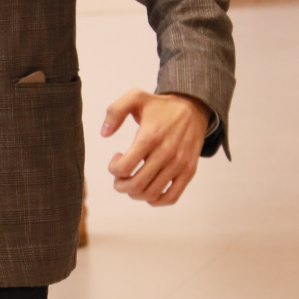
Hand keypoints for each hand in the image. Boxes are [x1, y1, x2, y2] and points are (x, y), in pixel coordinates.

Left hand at [101, 89, 210, 205]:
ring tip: (134, 180)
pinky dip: (156, 201)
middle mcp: (166, 152)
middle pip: (136, 185)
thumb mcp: (135, 97)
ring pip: (151, 194)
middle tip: (120, 176)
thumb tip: (104, 134)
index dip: (113, 169)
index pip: (124, 167)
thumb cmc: (161, 106)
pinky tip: (149, 190)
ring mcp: (179, 164)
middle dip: (120, 185)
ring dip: (135, 193)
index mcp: (150, 136)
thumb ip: (115, 111)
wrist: (193, 107)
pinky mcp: (189, 171)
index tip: (116, 159)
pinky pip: (171, 197)